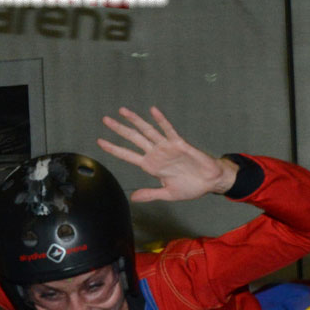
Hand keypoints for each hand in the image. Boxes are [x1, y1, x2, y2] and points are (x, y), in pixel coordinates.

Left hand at [97, 106, 237, 201]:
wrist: (210, 182)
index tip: (100, 142)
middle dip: (120, 129)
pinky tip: (153, 111)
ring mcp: (167, 147)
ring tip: (122, 111)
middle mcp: (156, 154)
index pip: (128, 155)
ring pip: (148, 131)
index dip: (114, 148)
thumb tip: (133, 198)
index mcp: (151, 166)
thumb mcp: (168, 194)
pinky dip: (161, 120)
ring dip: (136, 121)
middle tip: (106, 120)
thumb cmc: (191, 187)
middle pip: (134, 139)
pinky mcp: (180, 144)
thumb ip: (150, 194)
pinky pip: (168, 130)